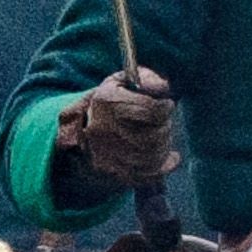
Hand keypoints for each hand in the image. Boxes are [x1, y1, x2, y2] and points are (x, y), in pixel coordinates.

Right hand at [55, 66, 179, 189]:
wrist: (80, 132)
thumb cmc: (108, 104)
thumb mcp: (121, 82)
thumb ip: (145, 78)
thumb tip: (164, 88)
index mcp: (108, 103)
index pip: (151, 110)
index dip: (165, 108)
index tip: (166, 105)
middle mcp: (106, 130)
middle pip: (155, 135)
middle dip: (165, 126)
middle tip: (162, 122)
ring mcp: (110, 155)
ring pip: (154, 155)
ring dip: (165, 145)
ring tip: (160, 136)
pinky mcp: (116, 173)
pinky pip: (150, 174)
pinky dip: (166, 165)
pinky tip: (171, 158)